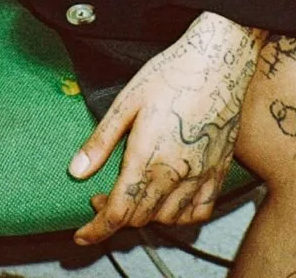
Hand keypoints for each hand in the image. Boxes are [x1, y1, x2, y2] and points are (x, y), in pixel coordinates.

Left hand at [69, 13, 263, 244]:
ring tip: (133, 194)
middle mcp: (176, 174)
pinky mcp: (219, 171)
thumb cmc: (172, 73)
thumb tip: (76, 171)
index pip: (119, 212)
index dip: (96, 228)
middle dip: (115, 214)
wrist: (218, 60)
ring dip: (146, 215)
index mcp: (149, 158)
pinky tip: (170, 201)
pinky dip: (181, 216)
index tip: (81, 234)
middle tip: (101, 196)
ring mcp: (201, 175)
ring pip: (168, 218)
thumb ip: (101, 141)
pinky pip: (200, 211)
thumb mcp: (127, 101)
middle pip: (140, 217)